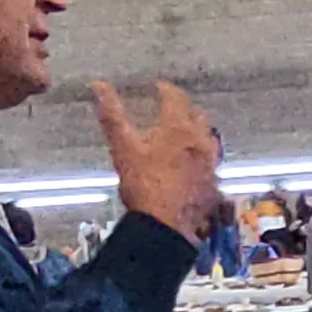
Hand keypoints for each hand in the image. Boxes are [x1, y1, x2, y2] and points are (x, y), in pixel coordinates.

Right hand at [93, 79, 223, 238]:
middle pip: (197, 116)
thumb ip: (111, 114)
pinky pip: (210, 165)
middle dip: (184, 109)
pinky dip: (201, 159)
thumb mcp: (122, 147)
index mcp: (178, 127)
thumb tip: (97, 84)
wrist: (165, 226)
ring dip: (197, 133)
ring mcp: (211, 164)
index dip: (165, 90)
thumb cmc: (143, 184)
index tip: (157, 88)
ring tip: (183, 136)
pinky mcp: (214, 185)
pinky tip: (192, 167)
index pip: (176, 97)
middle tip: (170, 111)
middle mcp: (201, 141)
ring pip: (209, 139)